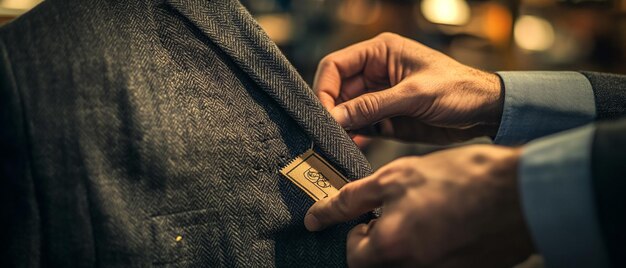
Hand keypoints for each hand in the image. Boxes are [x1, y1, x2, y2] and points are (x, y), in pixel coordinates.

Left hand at [304, 145, 534, 266]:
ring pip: (407, 260)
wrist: (522, 191)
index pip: (352, 256)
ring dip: (406, 238)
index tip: (368, 214)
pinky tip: (446, 220)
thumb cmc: (459, 178)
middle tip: (397, 209)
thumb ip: (351, 200)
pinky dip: (432, 243)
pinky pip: (434, 261)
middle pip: (379, 262)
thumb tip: (316, 218)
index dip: (355, 231)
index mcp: (392, 249)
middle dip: (380, 236)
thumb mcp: (394, 177)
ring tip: (425, 210)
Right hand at [314, 33, 502, 143]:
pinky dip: (355, 136)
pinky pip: (361, 125)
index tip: (323, 114)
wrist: (487, 112)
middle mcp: (375, 72)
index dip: (324, 89)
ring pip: (346, 110)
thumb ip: (372, 105)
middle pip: (337, 90)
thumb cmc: (460, 90)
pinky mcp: (386, 117)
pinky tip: (354, 146)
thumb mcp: (414, 95)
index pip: (336, 66)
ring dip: (341, 126)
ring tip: (338, 142)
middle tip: (328, 133)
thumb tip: (336, 117)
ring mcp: (380, 96)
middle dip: (331, 111)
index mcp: (380, 52)